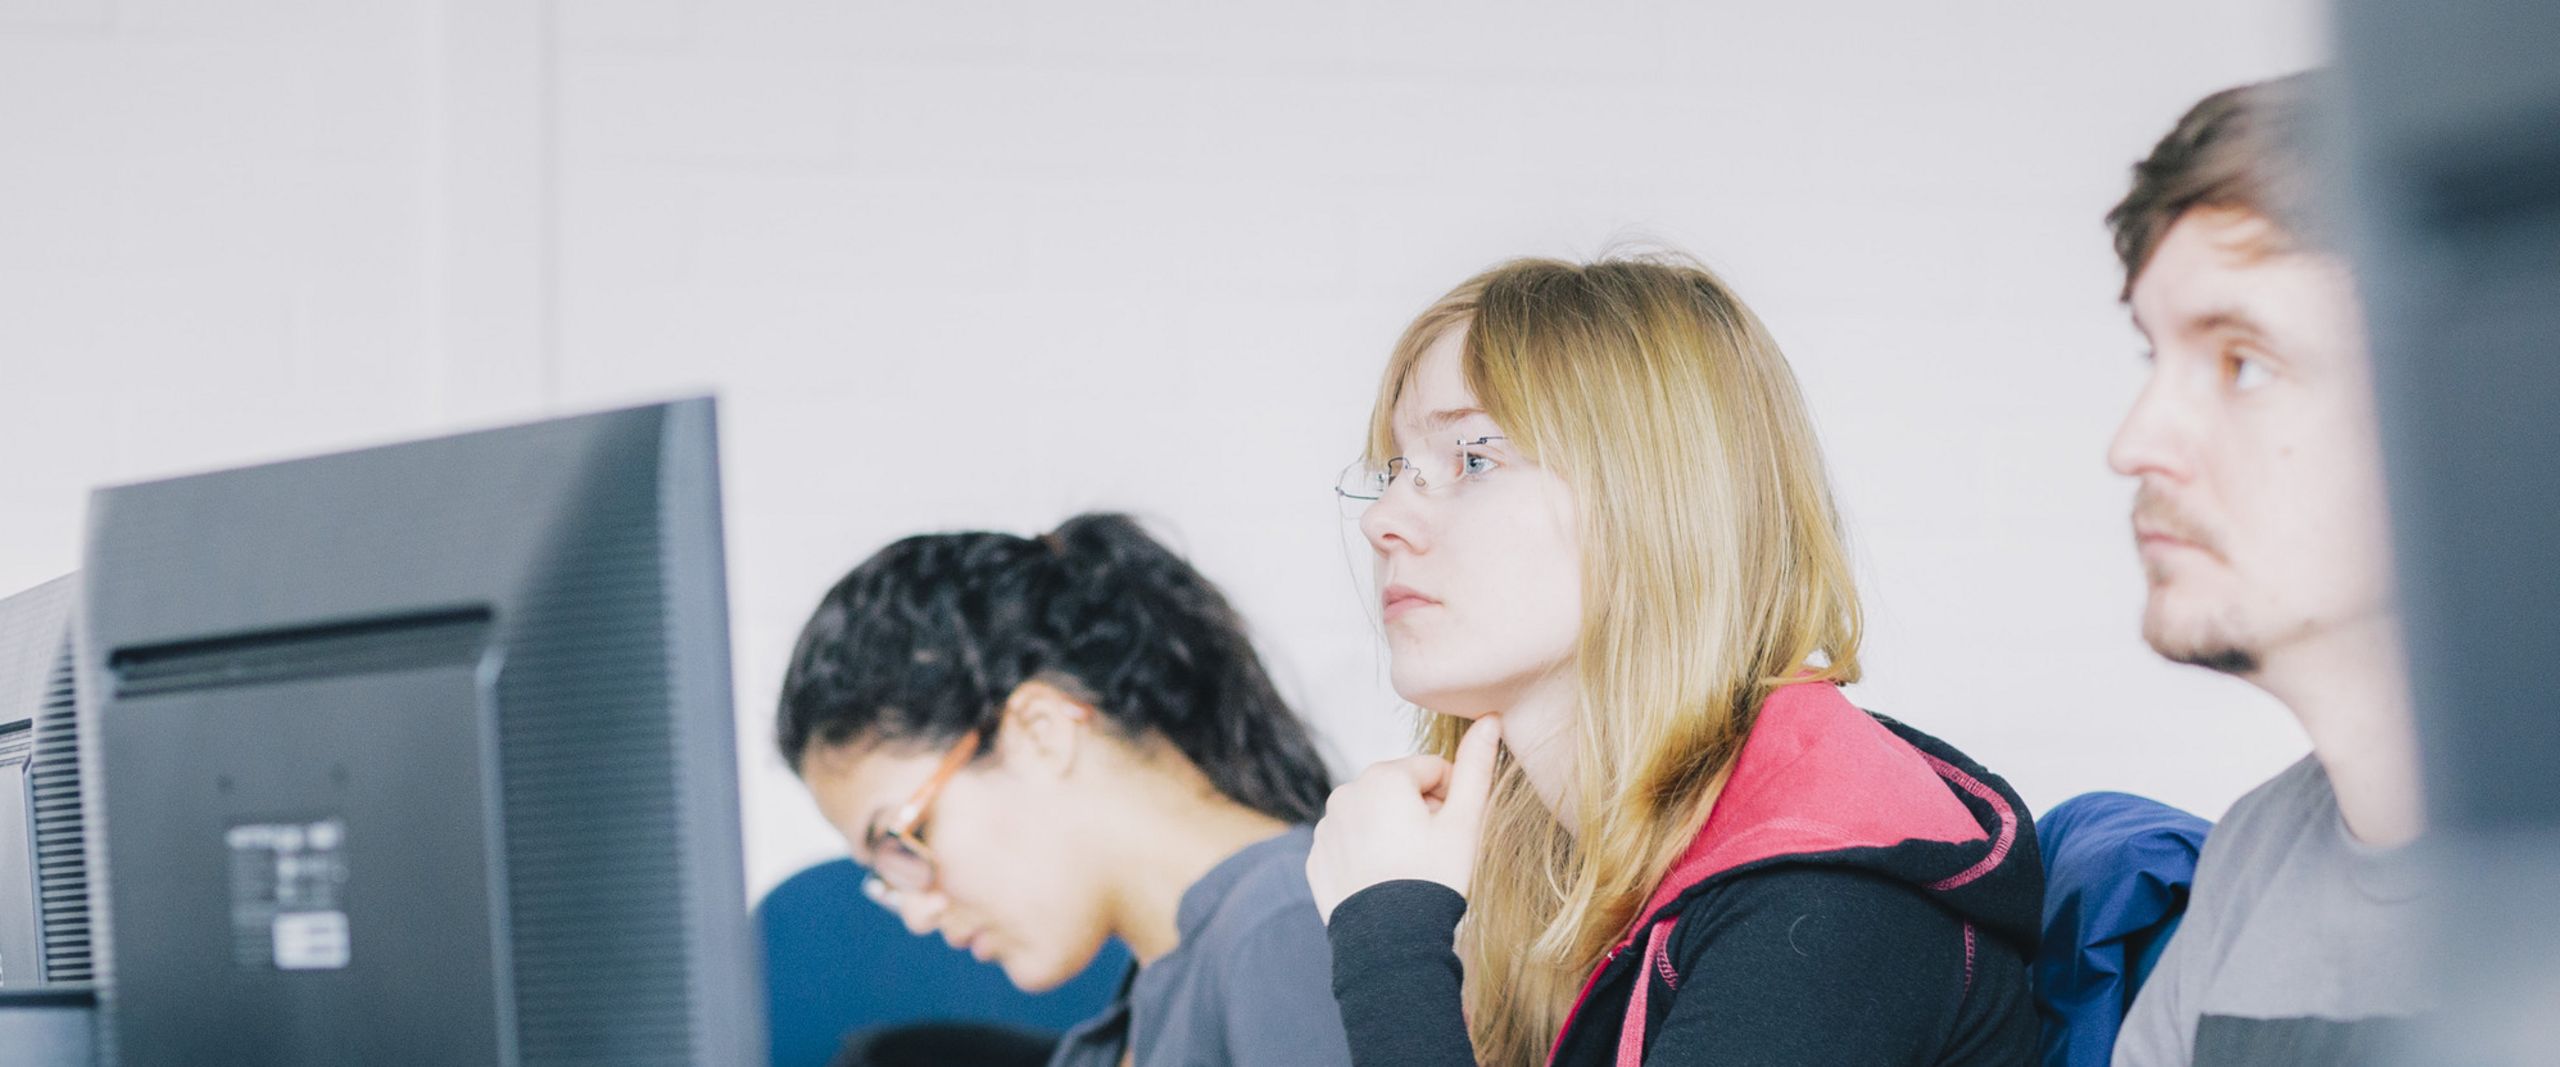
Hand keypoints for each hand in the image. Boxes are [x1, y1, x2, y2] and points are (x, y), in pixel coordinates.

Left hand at [1306, 714, 1501, 922]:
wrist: (1390, 943)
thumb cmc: (1433, 879)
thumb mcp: (1464, 822)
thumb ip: (1476, 767)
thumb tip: (1490, 719)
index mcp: (1383, 777)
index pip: (1433, 769)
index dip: (1452, 799)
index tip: (1454, 832)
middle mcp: (1346, 793)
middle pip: (1400, 790)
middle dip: (1420, 813)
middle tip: (1434, 854)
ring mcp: (1326, 827)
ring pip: (1374, 816)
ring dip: (1393, 832)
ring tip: (1409, 870)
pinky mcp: (1316, 858)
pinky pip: (1350, 844)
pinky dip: (1367, 855)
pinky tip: (1384, 883)